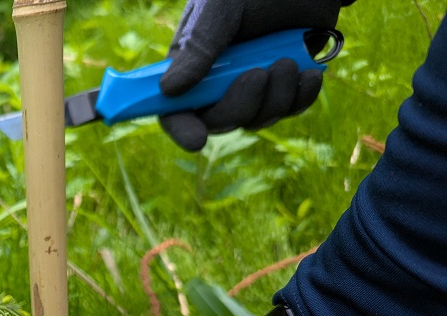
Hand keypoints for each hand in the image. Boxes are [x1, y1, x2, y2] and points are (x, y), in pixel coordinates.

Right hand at [159, 0, 349, 150]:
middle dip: (240, 106)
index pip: (175, 109)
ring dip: (276, 97)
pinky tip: (308, 74)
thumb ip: (198, 48)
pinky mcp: (286, 85)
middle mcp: (219, 82)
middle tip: (258, 75)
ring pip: (257, 119)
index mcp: (192, 64)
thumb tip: (169, 90)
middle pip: (219, 121)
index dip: (182, 128)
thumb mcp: (220, 10)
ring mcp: (253, 86)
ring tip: (288, 62)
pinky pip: (289, 110)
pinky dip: (300, 97)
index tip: (197, 141)